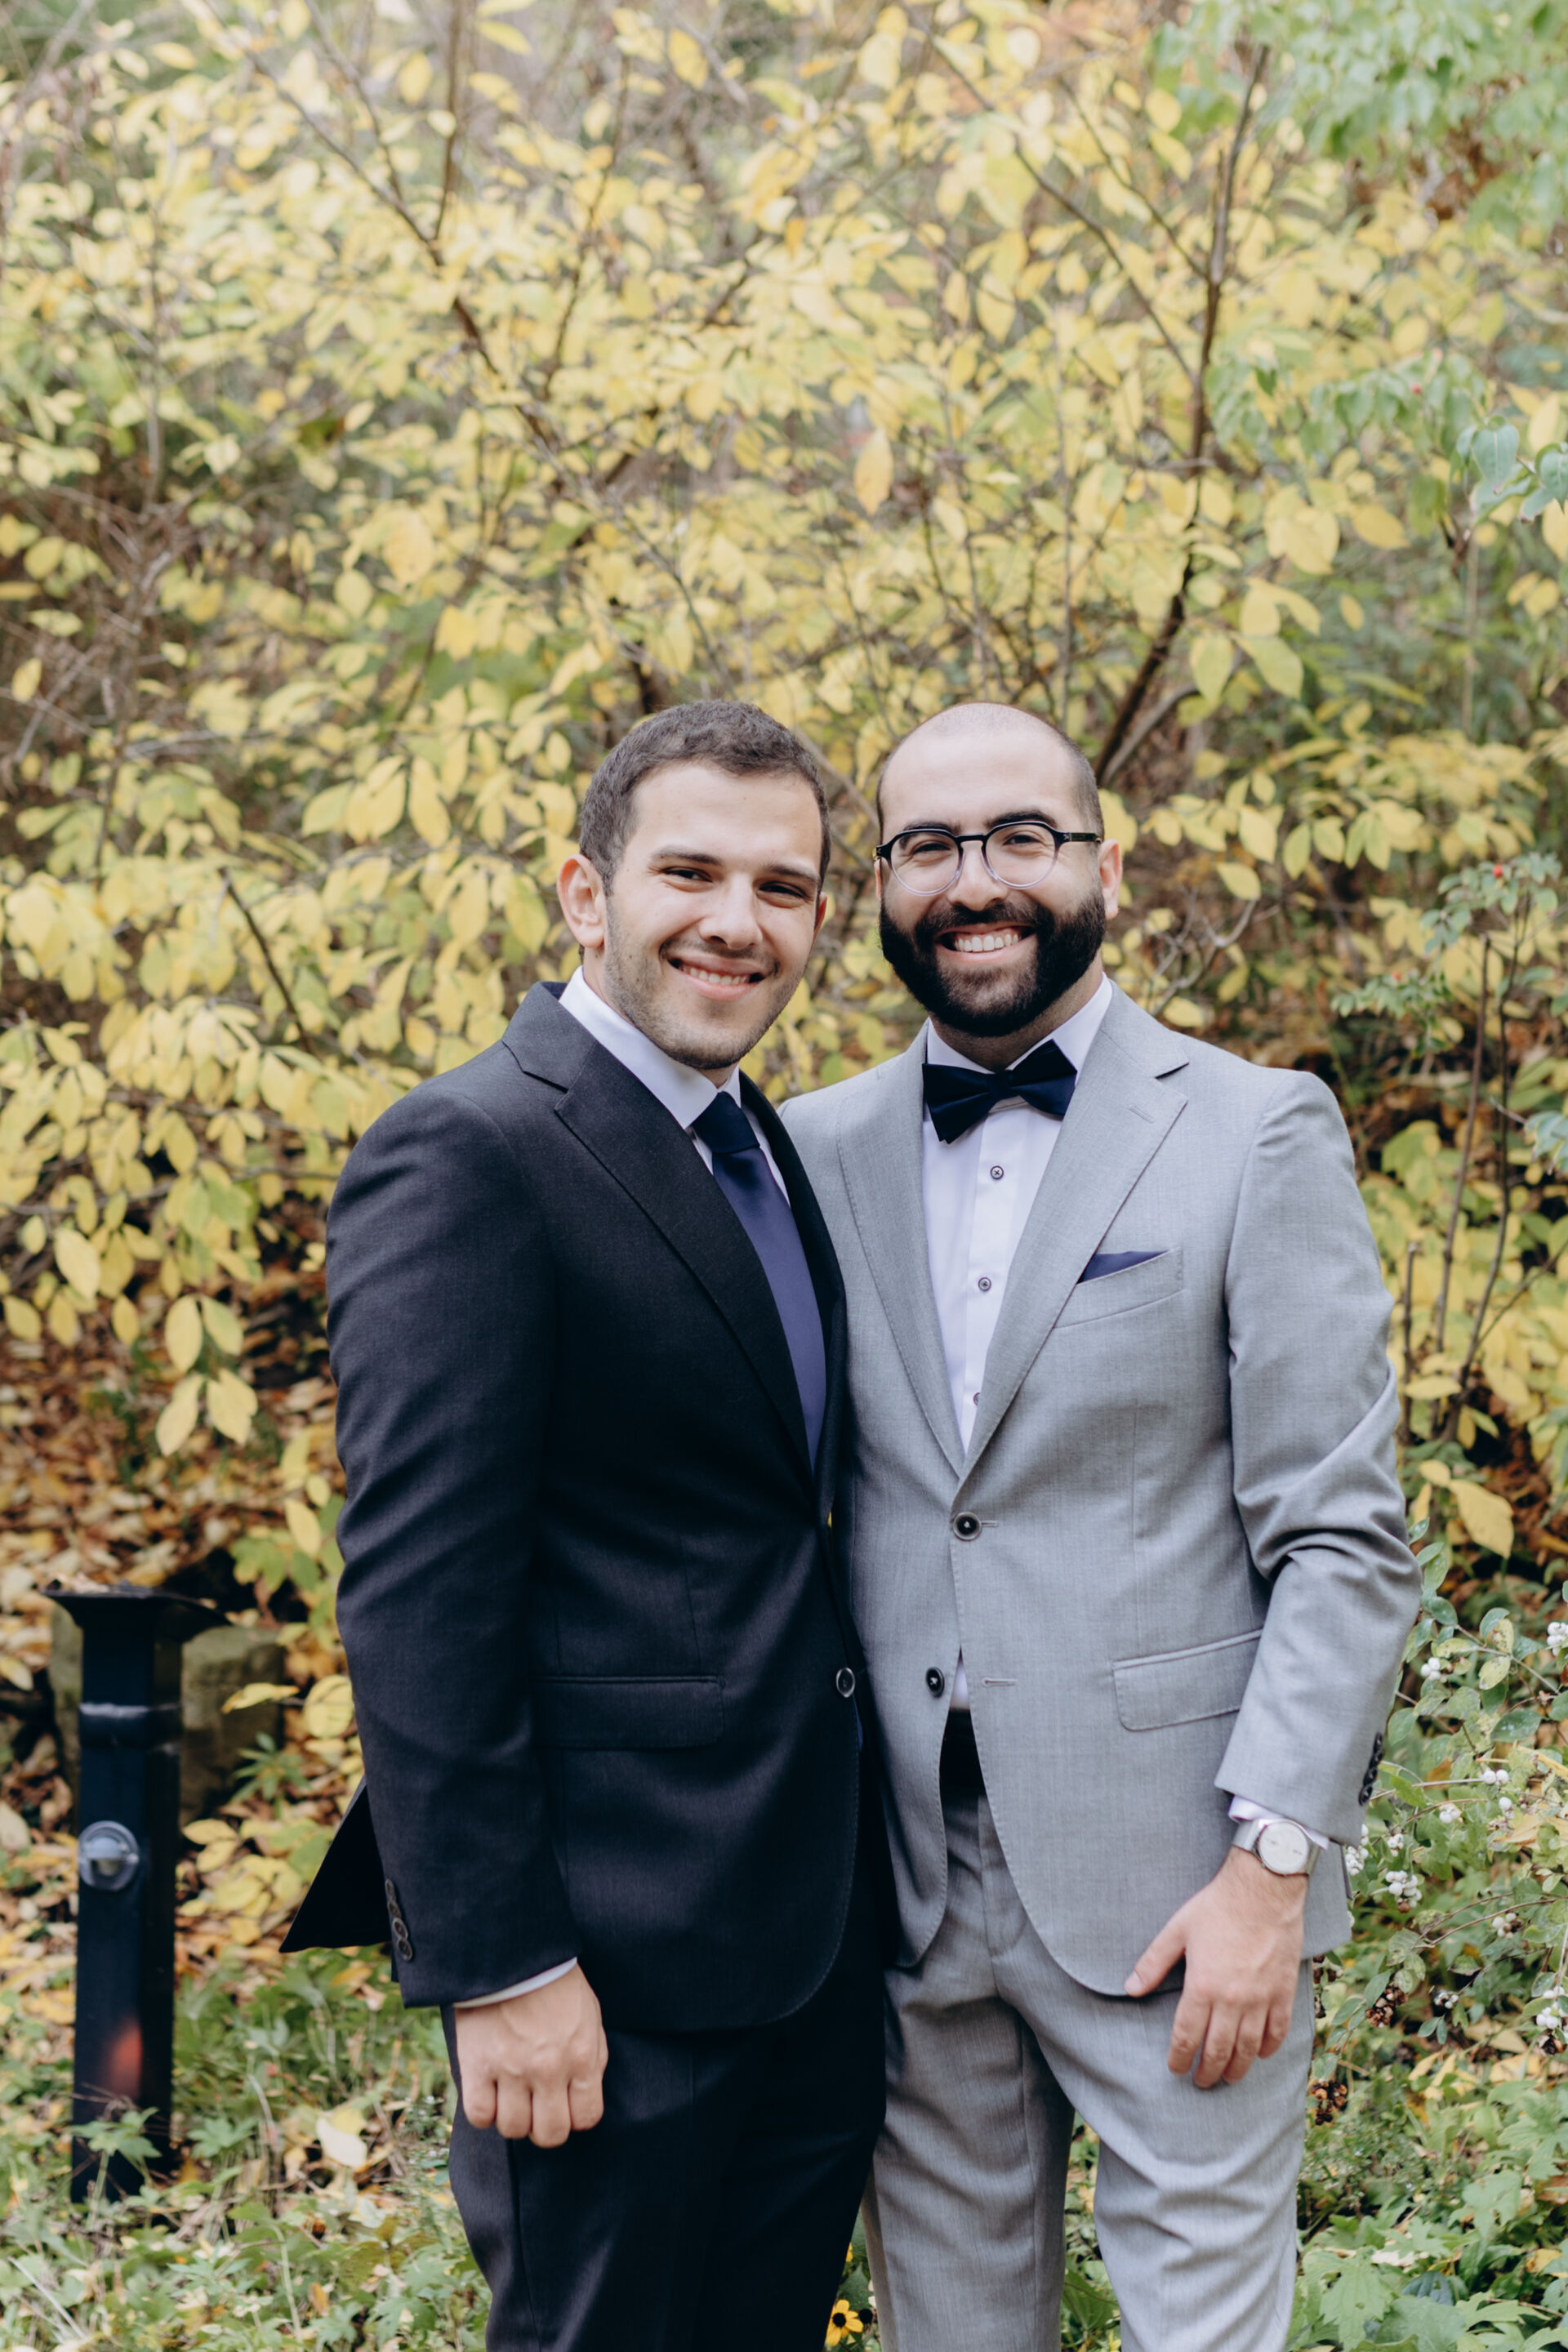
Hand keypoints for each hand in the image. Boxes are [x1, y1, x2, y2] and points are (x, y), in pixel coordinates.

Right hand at [454, 1963, 607, 2144]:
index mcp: (582, 2056)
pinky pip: (479, 2116)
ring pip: (513, 2129)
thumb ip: (592, 2056)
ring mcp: (512, 2069)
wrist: (512, 1952)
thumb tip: (585, 2093)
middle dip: (544, 2126)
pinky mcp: (478, 2065)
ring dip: (512, 2117)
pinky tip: (488, 2092)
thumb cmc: (555, 1983)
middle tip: (536, 2105)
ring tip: (511, 2094)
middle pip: (550, 2134)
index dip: (574, 2117)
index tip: (564, 2104)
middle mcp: (549, 2069)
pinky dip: (484, 2111)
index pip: (586, 2118)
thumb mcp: (589, 2014)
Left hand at [1124, 1846, 1306, 2087]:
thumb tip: (1130, 1988)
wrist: (1264, 1890)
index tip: (1175, 2069)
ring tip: (1227, 2078)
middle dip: (1206, 2072)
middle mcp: (1232, 2000)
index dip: (1178, 2058)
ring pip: (1248, 2049)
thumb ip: (1153, 1962)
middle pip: (1217, 2050)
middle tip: (1200, 2082)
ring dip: (1236, 2068)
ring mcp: (1261, 2000)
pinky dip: (1268, 2049)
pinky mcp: (1283, 1993)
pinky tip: (1260, 2055)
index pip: (1186, 2036)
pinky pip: (1277, 2032)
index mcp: (1202, 1986)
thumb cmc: (1217, 1907)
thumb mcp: (1177, 1930)